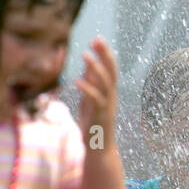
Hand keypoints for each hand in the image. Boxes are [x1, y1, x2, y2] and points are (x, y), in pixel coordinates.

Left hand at [77, 37, 117, 152]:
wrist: (99, 149)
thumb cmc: (94, 125)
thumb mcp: (90, 101)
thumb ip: (91, 84)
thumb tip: (88, 66)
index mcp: (109, 93)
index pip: (110, 69)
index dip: (105, 54)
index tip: (97, 40)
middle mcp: (111, 97)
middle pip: (111, 72)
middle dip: (105, 55)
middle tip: (97, 40)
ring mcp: (107, 106)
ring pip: (105, 84)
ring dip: (96, 68)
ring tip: (85, 55)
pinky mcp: (100, 116)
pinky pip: (95, 100)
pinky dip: (87, 89)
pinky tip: (77, 80)